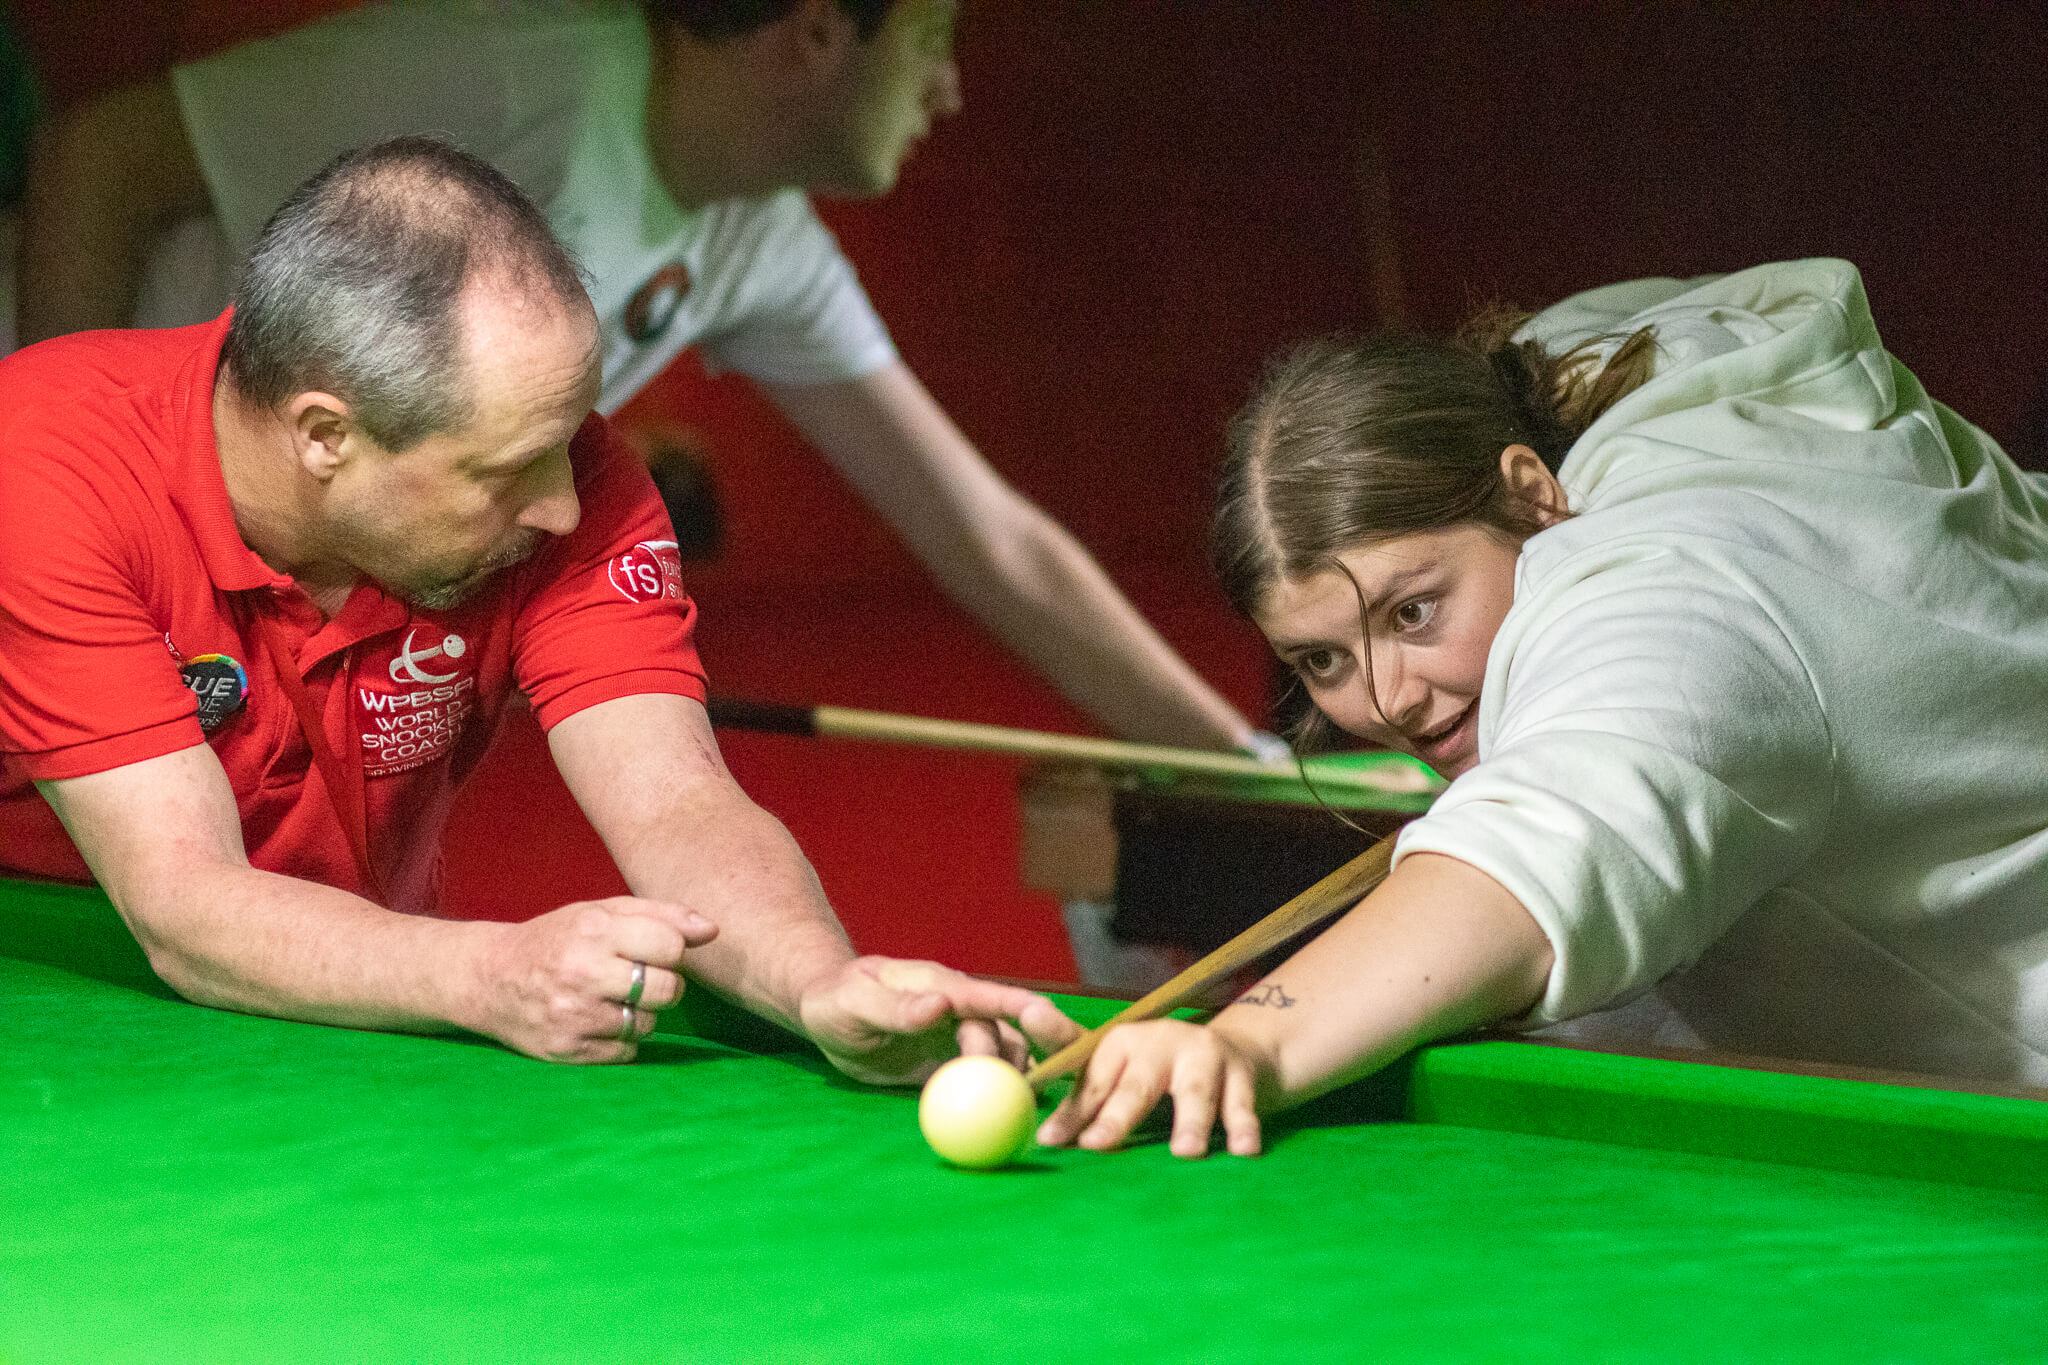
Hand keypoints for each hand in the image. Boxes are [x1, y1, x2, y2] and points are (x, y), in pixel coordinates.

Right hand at [466, 896, 718, 1062]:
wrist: (490, 978)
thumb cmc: (558, 939)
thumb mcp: (603, 911)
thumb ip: (662, 915)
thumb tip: (712, 931)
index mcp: (594, 930)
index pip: (671, 947)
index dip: (672, 951)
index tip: (655, 951)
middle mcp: (582, 972)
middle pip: (667, 991)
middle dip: (664, 986)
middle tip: (641, 980)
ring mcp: (573, 1015)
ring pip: (648, 1024)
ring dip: (640, 1014)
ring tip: (611, 999)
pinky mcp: (565, 1050)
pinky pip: (625, 1053)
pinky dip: (620, 1041)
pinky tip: (597, 1021)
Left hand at [795, 956, 1081, 1085]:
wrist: (827, 1011)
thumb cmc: (836, 999)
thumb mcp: (857, 1001)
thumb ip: (897, 1007)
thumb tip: (939, 1006)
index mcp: (941, 986)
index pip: (987, 997)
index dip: (1021, 1007)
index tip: (1048, 1020)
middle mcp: (959, 1011)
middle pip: (1002, 1035)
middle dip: (1017, 1063)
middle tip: (1014, 1098)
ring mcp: (958, 1038)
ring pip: (1003, 1057)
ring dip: (1016, 1081)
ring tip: (1019, 1112)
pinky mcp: (952, 1066)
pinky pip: (981, 1082)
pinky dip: (997, 1098)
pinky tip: (1007, 1121)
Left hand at [1035, 1019, 1264, 1158]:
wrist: (1231, 1047)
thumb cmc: (1155, 1068)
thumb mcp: (1115, 1069)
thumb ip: (1080, 1097)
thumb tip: (1042, 1138)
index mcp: (1120, 1043)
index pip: (1091, 1081)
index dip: (1071, 1112)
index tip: (1050, 1139)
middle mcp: (1160, 1042)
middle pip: (1137, 1085)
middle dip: (1117, 1116)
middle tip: (1098, 1144)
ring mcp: (1202, 1055)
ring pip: (1194, 1091)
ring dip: (1190, 1120)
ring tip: (1185, 1152)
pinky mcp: (1240, 1072)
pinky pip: (1242, 1103)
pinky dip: (1244, 1126)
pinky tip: (1244, 1150)